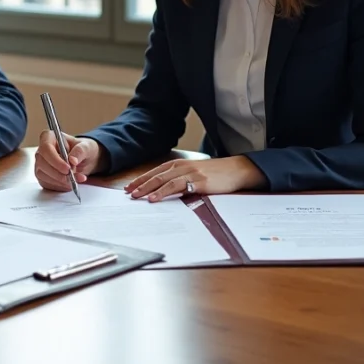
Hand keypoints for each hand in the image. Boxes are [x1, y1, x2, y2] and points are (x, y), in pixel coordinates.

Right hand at [34, 130, 105, 191]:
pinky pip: (46, 184)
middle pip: (42, 163)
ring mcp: (40, 164)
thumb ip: (80, 151)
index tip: (67, 168)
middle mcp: (42, 151)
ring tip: (75, 180)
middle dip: (58, 173)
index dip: (55, 160)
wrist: (84, 160)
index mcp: (49, 137)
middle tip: (72, 177)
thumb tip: (72, 160)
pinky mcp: (42, 176)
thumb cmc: (83, 150)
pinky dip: (59, 186)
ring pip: (42, 175)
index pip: (46, 148)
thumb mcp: (86, 147)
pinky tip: (69, 184)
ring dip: (60, 181)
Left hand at [125, 156, 266, 201]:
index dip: (141, 179)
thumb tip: (165, 192)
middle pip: (155, 176)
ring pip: (162, 180)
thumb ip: (180, 180)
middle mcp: (182, 166)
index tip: (129, 187)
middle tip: (127, 193)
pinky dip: (163, 192)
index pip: (155, 172)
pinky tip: (154, 198)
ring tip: (136, 196)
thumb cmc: (216, 174)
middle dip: (139, 184)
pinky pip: (176, 187)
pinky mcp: (198, 181)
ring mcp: (189, 173)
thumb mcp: (195, 175)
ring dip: (147, 189)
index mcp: (179, 165)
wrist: (236, 170)